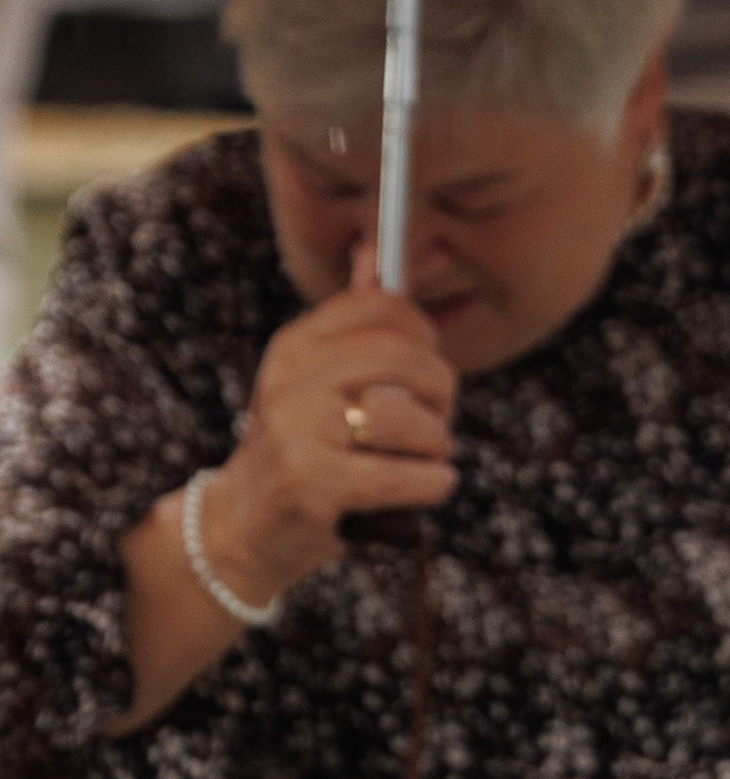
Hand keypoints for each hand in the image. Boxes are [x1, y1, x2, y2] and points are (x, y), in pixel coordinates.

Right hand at [200, 252, 457, 605]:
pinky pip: (407, 475)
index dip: (422, 333)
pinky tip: (428, 486)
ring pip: (410, 419)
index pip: (380, 306)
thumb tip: (377, 247)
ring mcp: (298, 432)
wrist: (240, 531)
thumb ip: (351, 318)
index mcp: (294, 346)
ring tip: (425, 459)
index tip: (426, 364)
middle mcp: (291, 381)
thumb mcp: (312, 379)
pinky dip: (434, 484)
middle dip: (441, 392)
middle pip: (406, 358)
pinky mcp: (313, 485)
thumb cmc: (298, 450)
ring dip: (437, 444)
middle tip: (438, 419)